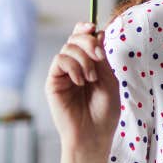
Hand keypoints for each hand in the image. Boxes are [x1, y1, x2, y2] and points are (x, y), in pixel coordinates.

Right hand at [46, 22, 119, 162]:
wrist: (93, 135)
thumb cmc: (104, 112)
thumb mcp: (109, 80)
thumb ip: (102, 58)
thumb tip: (98, 32)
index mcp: (89, 63)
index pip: (83, 37)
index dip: (86, 28)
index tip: (94, 28)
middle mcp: (74, 66)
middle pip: (75, 38)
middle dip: (88, 42)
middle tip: (99, 57)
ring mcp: (63, 74)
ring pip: (68, 48)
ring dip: (83, 59)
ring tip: (91, 79)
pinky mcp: (53, 82)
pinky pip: (59, 60)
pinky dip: (72, 66)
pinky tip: (80, 81)